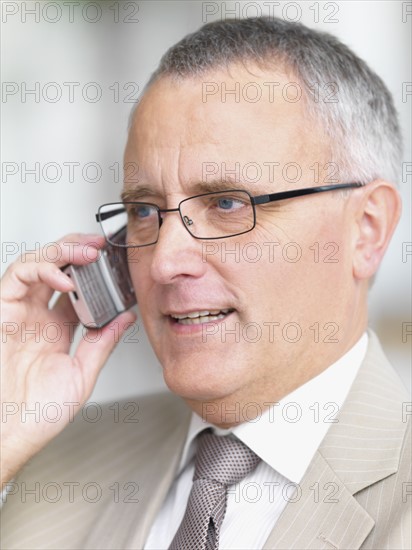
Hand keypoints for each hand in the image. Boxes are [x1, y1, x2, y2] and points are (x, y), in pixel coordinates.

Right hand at [1, 234, 136, 483]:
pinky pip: (18, 276)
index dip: (95, 275)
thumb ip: (102, 342)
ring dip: (63, 252)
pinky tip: (66, 279)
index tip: (116, 265)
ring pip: (36, 264)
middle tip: (100, 245)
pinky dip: (43, 270)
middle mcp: (36, 317)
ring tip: (88, 252)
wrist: (12, 433)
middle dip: (78, 251)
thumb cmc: (39, 414)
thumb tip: (125, 317)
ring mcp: (18, 312)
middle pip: (55, 270)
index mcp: (56, 331)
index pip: (77, 291)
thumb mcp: (82, 373)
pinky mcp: (1, 310)